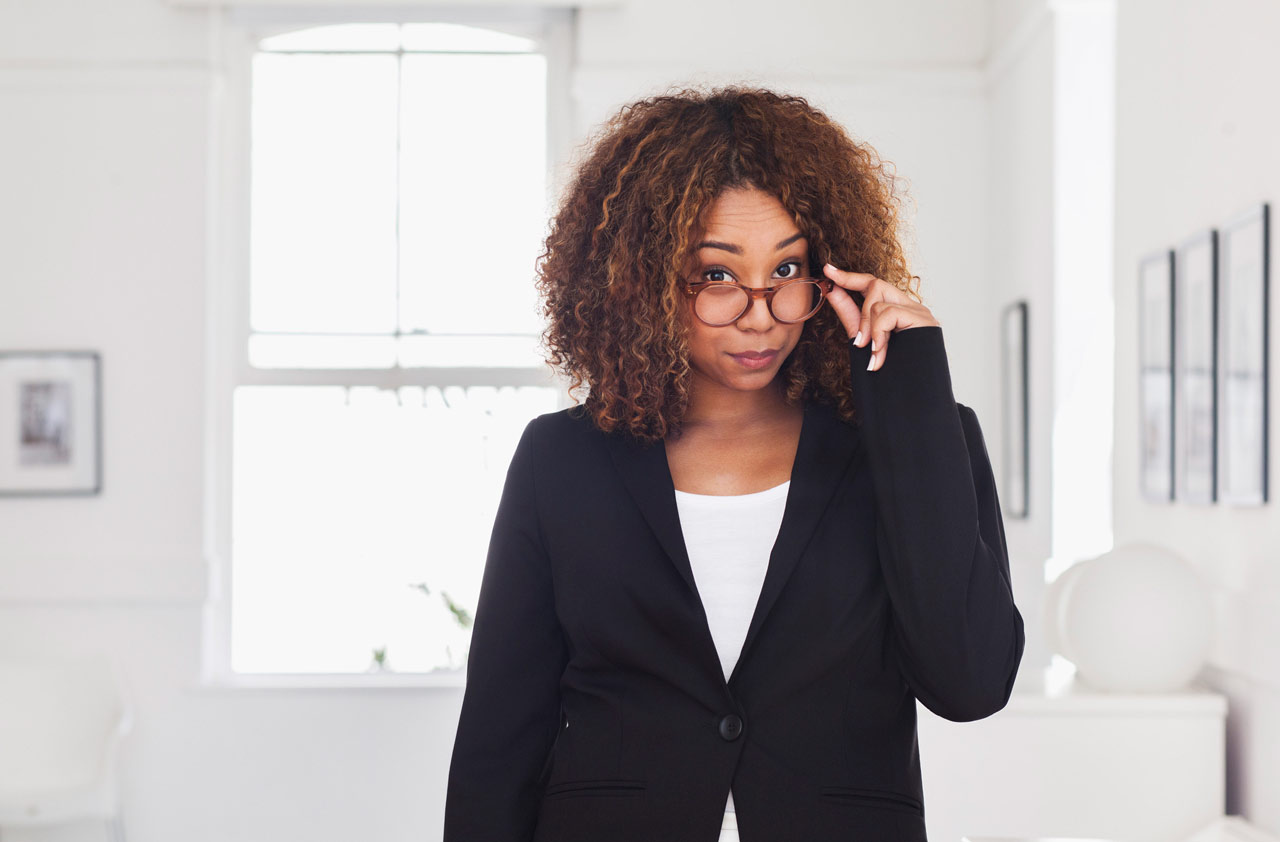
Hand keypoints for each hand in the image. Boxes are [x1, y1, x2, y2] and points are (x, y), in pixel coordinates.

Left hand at [822, 263, 941, 371]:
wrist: (909, 396)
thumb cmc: (888, 372)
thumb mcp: (862, 338)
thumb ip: (850, 314)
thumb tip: (832, 290)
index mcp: (897, 312)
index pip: (873, 285)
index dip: (849, 276)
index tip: (828, 270)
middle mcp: (910, 308)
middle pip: (876, 284)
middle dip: (858, 306)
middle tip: (856, 336)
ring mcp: (919, 312)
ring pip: (878, 302)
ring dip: (868, 330)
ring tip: (873, 354)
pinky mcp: (923, 319)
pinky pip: (887, 313)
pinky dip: (878, 334)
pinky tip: (879, 352)